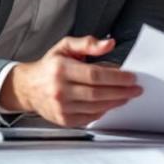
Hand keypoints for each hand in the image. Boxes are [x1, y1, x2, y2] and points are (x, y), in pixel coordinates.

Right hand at [0, 36, 141, 126]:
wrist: (28, 87)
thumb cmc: (50, 66)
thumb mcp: (66, 47)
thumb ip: (88, 43)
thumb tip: (109, 43)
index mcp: (61, 69)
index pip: (95, 75)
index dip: (116, 77)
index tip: (131, 77)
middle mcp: (60, 90)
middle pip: (98, 93)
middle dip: (121, 91)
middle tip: (135, 89)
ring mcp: (61, 107)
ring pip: (95, 107)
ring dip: (115, 102)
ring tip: (127, 95)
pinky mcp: (63, 119)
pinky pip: (89, 118)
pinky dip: (103, 111)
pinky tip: (110, 104)